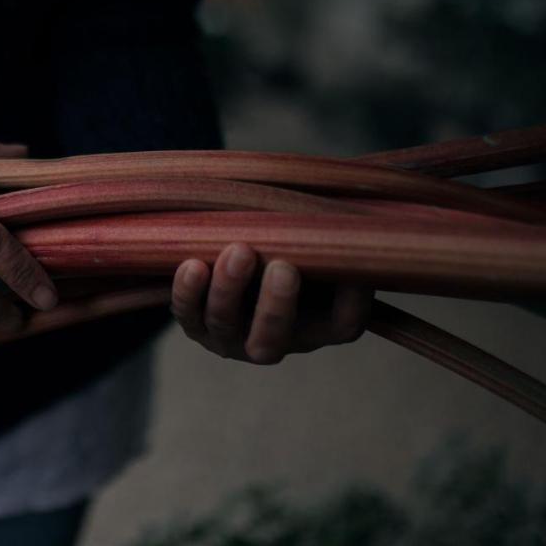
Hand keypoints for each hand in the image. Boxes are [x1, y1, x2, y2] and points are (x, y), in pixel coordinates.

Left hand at [171, 243, 371, 363]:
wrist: (238, 255)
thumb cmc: (289, 245)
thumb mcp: (314, 242)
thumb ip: (328, 234)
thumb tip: (358, 205)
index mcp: (319, 324)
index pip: (343, 323)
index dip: (351, 303)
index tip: (350, 273)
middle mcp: (276, 340)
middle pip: (273, 337)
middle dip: (276, 305)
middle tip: (283, 268)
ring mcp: (231, 338)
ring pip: (226, 324)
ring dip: (230, 289)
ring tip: (239, 252)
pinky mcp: (196, 326)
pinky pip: (187, 315)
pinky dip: (187, 292)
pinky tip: (193, 265)